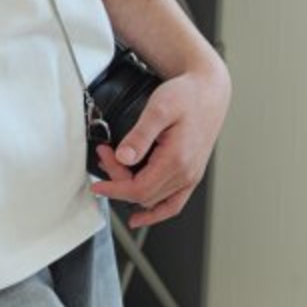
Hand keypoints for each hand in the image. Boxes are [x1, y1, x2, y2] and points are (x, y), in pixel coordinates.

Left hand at [89, 61, 230, 229]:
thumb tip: (124, 158)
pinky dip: (156, 212)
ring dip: (131, 191)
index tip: (97, 182)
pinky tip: (140, 215)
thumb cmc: (187, 95)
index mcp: (178, 160)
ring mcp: (191, 176)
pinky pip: (173, 204)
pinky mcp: (191, 174)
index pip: (138, 189)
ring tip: (114, 172)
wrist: (209, 90)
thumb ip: (140, 135)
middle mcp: (187, 174)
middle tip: (104, 156)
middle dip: (117, 181)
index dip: (113, 187)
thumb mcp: (159, 108)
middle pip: (143, 195)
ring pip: (154, 200)